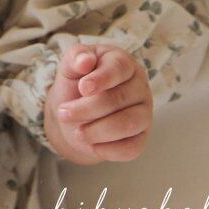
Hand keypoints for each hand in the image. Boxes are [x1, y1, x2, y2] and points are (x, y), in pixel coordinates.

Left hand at [43, 42, 152, 164]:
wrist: (76, 114)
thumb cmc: (77, 84)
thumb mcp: (70, 67)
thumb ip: (75, 57)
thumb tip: (85, 61)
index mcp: (124, 63)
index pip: (119, 68)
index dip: (101, 79)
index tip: (82, 88)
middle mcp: (140, 87)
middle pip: (119, 99)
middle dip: (87, 109)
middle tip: (63, 113)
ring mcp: (144, 114)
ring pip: (128, 125)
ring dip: (97, 131)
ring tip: (77, 132)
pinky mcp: (141, 138)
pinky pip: (131, 148)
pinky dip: (108, 150)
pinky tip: (92, 145)